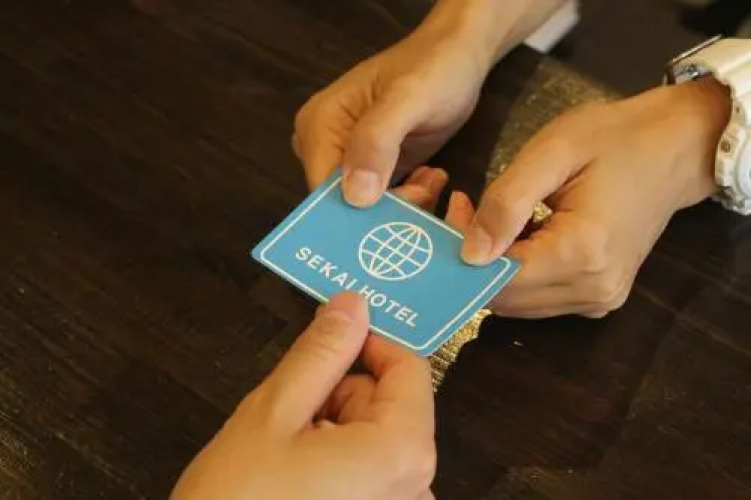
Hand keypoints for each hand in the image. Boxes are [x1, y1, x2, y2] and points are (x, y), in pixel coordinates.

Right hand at [170, 292, 435, 499]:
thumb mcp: (273, 415)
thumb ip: (321, 354)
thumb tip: (353, 305)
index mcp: (403, 454)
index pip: (409, 370)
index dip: (367, 345)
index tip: (326, 341)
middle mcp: (418, 490)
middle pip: (391, 409)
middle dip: (341, 397)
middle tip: (288, 416)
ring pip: (376, 443)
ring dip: (334, 432)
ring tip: (283, 456)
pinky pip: (370, 478)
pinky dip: (338, 466)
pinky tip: (294, 482)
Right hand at [292, 9, 490, 206]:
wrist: (459, 56)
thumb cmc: (433, 69)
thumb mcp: (407, 99)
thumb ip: (377, 142)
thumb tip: (355, 196)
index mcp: (318, 126)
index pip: (323, 189)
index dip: (359, 209)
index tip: (402, 205)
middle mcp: (325, 146)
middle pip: (344, 203)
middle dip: (385, 209)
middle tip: (424, 190)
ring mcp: (349, 158)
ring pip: (366, 208)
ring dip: (402, 205)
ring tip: (431, 180)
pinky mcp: (374, 168)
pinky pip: (383, 202)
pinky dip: (409, 199)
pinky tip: (430, 180)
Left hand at [452, 78, 730, 317]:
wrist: (673, 147)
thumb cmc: (612, 139)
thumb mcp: (551, 153)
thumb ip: (506, 203)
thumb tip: (469, 255)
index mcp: (582, 253)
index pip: (497, 279)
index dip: (463, 251)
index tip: (456, 209)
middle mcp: (593, 290)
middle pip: (504, 298)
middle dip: (474, 260)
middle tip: (467, 209)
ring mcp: (599, 300)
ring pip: (517, 304)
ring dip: (493, 268)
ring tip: (492, 217)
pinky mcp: (599, 297)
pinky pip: (539, 299)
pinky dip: (518, 273)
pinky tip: (518, 235)